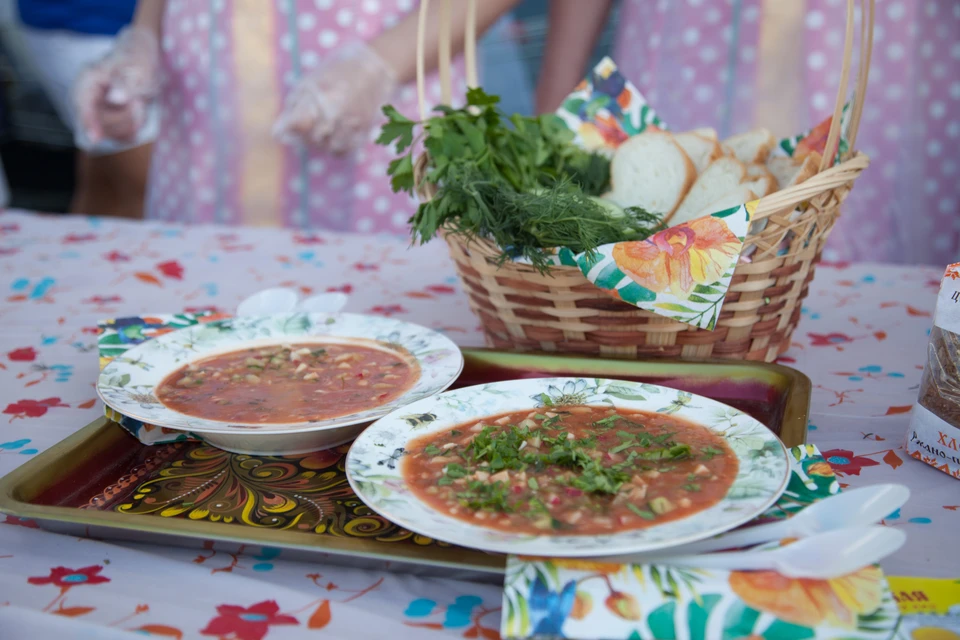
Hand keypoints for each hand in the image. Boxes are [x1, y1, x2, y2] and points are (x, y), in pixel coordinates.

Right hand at [75, 27, 160, 145]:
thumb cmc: (138, 58)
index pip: (82, 105)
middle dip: (126, 116)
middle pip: (102, 123)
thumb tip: (116, 98)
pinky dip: (135, 128)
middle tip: (139, 100)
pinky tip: (140, 114)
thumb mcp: (137, 67)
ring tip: (140, 102)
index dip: (88, 122)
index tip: (95, 139)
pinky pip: (122, 136)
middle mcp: (89, 98)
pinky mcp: (111, 121)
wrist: (144, 58)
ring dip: (133, 121)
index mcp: (88, 80)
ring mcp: (98, 111)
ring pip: (114, 132)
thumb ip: (126, 82)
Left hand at [273, 42, 397, 153]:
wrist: (373, 66)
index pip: (296, 125)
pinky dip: (336, 148)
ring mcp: (352, 121)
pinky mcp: (364, 129)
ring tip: (321, 129)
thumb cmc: (335, 72)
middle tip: (305, 124)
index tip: (284, 128)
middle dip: (304, 135)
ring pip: (328, 147)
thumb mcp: (310, 81)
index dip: (287, 129)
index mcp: (320, 95)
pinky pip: (346, 150)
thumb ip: (293, 107)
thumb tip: (278, 133)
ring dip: (321, 143)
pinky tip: (334, 137)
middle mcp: (337, 110)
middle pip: (311, 138)